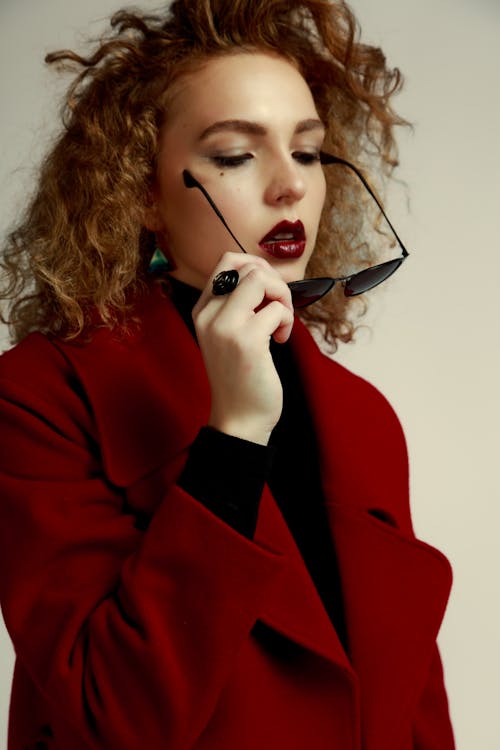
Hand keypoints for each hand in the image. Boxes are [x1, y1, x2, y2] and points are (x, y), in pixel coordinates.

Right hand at [192, 252, 293, 444]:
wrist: (238, 419)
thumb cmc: (241, 377)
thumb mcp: (228, 335)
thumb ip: (238, 306)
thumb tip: (267, 276)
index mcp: (203, 310)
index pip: (227, 261)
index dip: (257, 266)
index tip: (269, 292)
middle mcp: (208, 314)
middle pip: (247, 266)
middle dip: (275, 282)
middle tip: (279, 308)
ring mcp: (225, 325)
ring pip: (261, 279)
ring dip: (283, 298)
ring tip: (281, 323)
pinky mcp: (246, 339)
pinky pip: (277, 309)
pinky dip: (287, 321)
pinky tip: (280, 341)